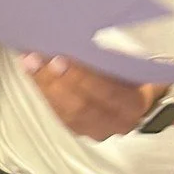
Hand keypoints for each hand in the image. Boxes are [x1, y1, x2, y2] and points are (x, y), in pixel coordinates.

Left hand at [23, 55, 159, 140]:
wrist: (143, 96)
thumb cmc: (136, 72)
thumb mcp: (131, 62)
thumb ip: (109, 60)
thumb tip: (76, 44)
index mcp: (137, 102)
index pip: (108, 93)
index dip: (82, 78)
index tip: (60, 58)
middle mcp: (118, 122)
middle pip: (82, 106)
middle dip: (56, 81)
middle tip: (37, 59)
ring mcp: (98, 129)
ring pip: (67, 113)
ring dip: (45, 86)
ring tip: (30, 63)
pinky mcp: (81, 129)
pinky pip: (60, 114)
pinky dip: (45, 93)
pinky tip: (33, 75)